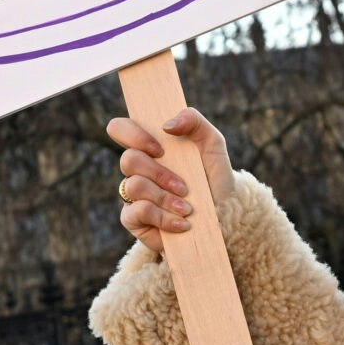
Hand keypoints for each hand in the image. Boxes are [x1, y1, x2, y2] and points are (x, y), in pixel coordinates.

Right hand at [107, 106, 234, 256]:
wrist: (223, 218)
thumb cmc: (214, 178)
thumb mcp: (212, 144)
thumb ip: (194, 121)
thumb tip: (166, 125)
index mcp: (150, 146)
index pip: (120, 128)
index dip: (133, 134)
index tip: (160, 149)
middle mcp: (138, 169)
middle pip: (128, 159)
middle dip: (159, 173)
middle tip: (183, 186)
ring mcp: (133, 194)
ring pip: (134, 186)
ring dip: (165, 197)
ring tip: (187, 208)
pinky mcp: (133, 219)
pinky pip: (136, 212)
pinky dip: (163, 218)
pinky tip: (182, 223)